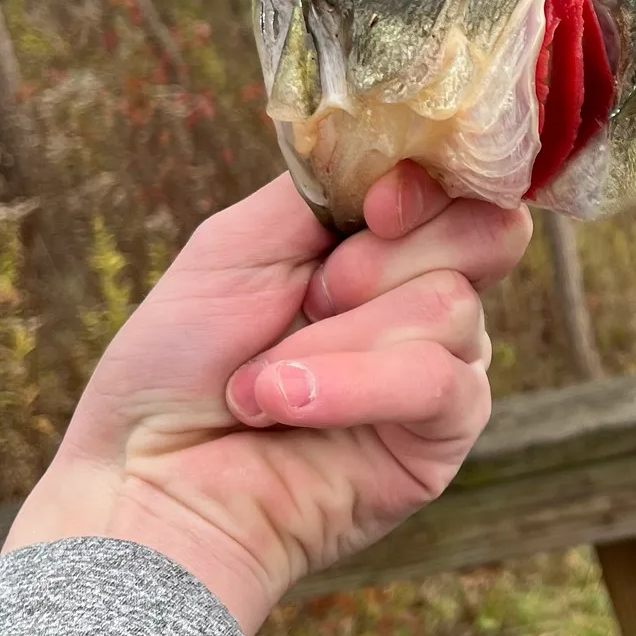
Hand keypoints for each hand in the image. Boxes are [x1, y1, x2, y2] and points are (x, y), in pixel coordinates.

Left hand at [5, 163, 530, 635]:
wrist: (149, 477)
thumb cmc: (178, 364)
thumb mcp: (240, 243)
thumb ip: (328, 189)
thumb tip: (408, 158)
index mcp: (385, 244)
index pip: (463, 188)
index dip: (436, 184)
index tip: (378, 206)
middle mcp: (425, 299)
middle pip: (485, 235)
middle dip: (386, 260)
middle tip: (311, 295)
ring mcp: (443, 367)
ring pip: (452, 308)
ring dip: (341, 338)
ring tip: (263, 380)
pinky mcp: (445, 435)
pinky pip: (441, 382)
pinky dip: (357, 386)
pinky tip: (287, 404)